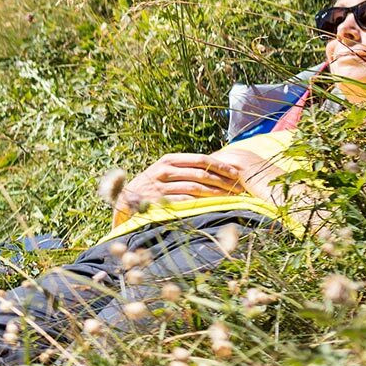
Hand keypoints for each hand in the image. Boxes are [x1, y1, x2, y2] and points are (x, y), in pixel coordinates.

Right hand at [117, 152, 249, 213]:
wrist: (125, 199)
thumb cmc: (152, 184)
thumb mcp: (165, 170)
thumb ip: (185, 166)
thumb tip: (216, 166)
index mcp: (169, 159)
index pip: (201, 159)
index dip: (221, 166)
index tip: (236, 173)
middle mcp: (165, 171)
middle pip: (201, 173)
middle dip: (223, 180)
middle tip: (239, 187)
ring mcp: (162, 187)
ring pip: (196, 188)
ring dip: (217, 193)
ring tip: (232, 197)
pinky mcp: (160, 202)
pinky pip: (186, 202)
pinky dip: (202, 204)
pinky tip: (215, 206)